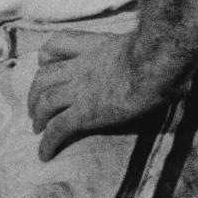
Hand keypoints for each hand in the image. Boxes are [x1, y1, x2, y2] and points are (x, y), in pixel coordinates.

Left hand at [26, 32, 174, 162]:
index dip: (48, 56)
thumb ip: (141, 48)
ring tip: (36, 129)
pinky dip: (48, 142)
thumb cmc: (159, 53)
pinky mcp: (85, 113)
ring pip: (45, 102)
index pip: (58, 44)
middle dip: (35, 92)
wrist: (154, 64)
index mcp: (93, 47)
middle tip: (35, 107)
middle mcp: (80, 67)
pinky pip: (58, 128)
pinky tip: (44, 154)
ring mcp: (79, 90)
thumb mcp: (143, 43)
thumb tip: (162, 54)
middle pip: (44, 76)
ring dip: (37, 117)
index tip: (43, 64)